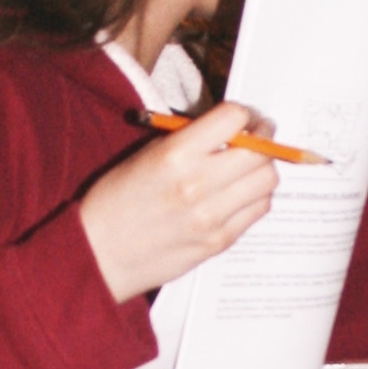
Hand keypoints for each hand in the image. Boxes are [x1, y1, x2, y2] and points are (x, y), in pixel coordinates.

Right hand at [79, 101, 278, 303]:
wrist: (100, 255)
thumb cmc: (116, 201)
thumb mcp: (145, 155)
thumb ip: (189, 140)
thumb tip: (230, 129)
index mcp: (175, 155)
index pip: (234, 119)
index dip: (245, 113)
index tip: (243, 117)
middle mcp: (198, 185)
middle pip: (260, 151)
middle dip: (263, 138)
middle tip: (257, 137)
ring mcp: (212, 217)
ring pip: (267, 181)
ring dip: (262, 169)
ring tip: (246, 168)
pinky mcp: (219, 241)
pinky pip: (258, 210)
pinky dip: (255, 196)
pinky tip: (238, 194)